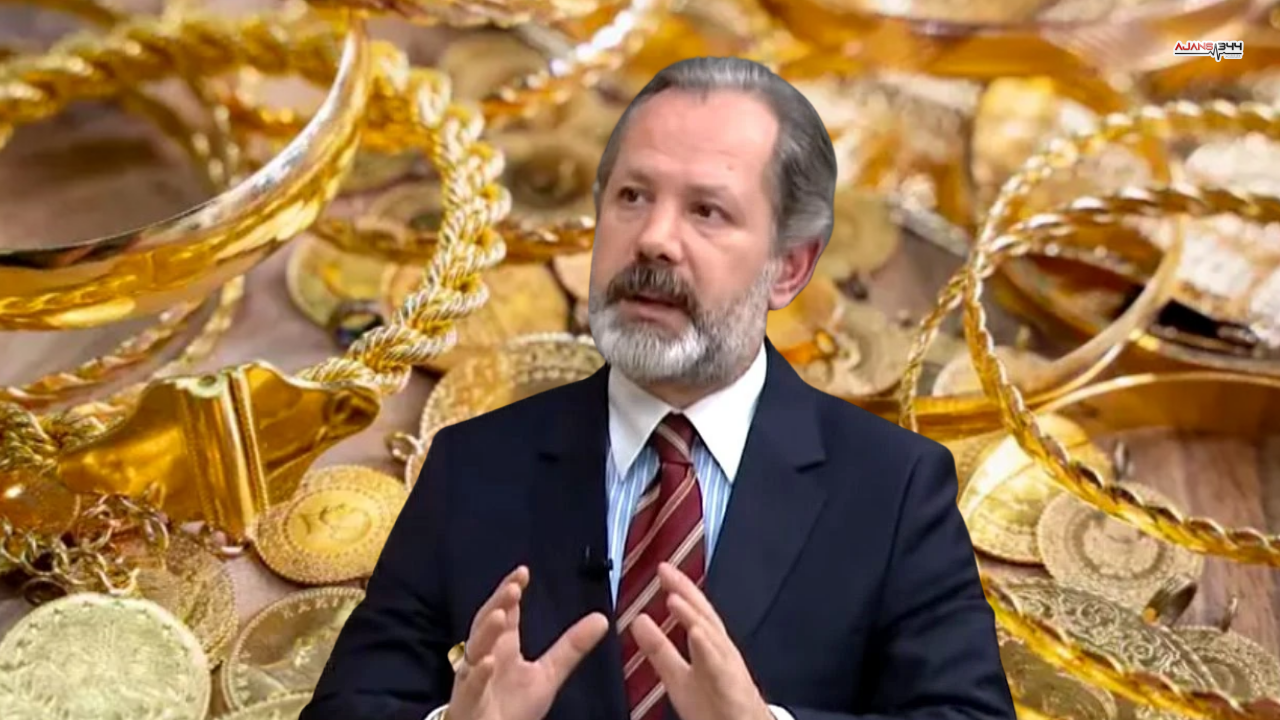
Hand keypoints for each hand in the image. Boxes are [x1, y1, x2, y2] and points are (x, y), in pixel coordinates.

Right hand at [448, 566, 608, 719]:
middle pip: (487, 623)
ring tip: (501, 614)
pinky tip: (486, 661)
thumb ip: (572, 647)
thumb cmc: (511, 706)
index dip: (511, 591)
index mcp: (503, 647)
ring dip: (486, 632)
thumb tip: (601, 618)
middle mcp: (485, 656)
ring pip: (475, 650)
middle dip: (498, 603)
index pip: (506, 612)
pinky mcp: (467, 702)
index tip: (523, 573)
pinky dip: (477, 674)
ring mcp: (473, 678)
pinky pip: (470, 687)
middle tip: (514, 587)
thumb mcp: (548, 675)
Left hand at [631, 563, 773, 719]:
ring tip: (675, 597)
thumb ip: (659, 650)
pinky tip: (697, 633)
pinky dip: (710, 651)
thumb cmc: (715, 708)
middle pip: (705, 617)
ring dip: (695, 617)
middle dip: (687, 593)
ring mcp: (730, 672)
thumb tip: (638, 621)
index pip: (695, 613)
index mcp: (708, 649)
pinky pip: (721, 670)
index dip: (680, 589)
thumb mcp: (678, 676)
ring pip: (713, 640)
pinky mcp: (734, 692)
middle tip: (666, 570)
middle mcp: (721, 655)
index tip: (662, 568)